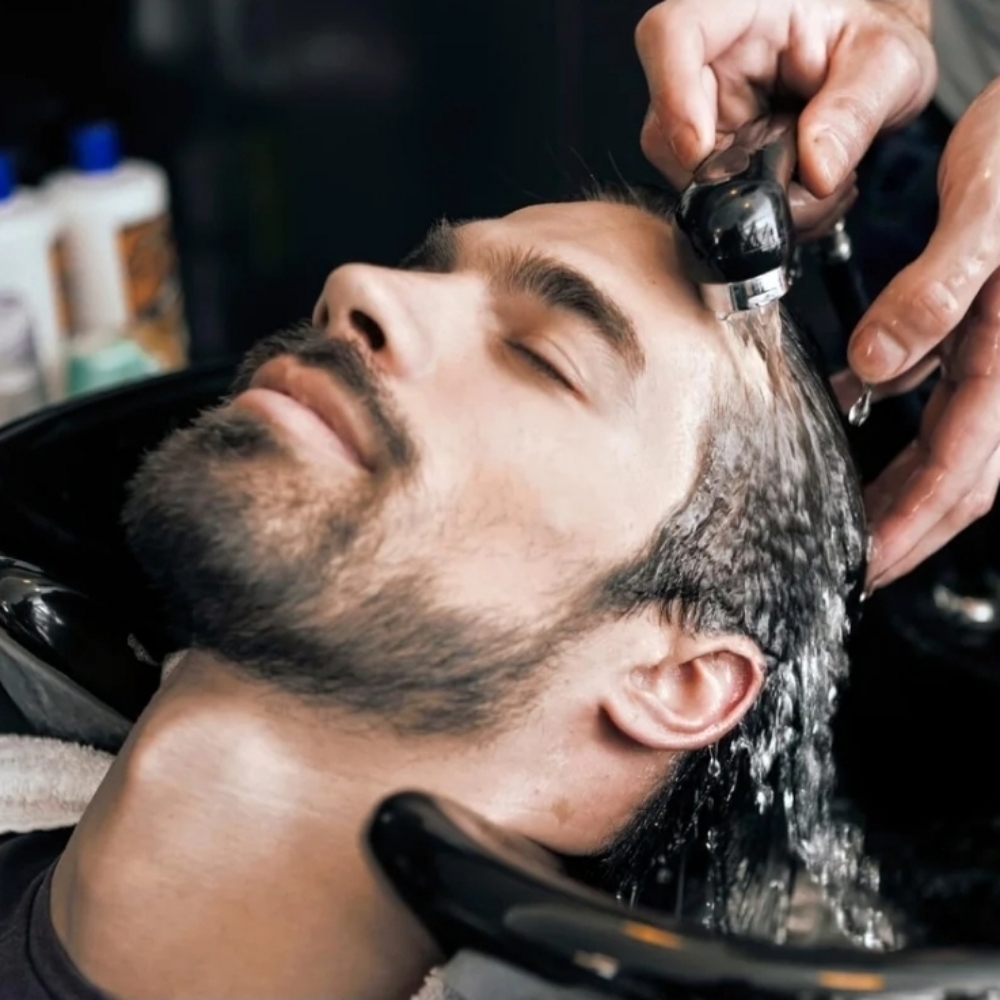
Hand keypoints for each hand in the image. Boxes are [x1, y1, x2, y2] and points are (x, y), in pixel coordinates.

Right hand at [635, 0, 935, 234]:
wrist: (873, 69)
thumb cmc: (872, 43)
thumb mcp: (889, 64)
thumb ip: (855, 112)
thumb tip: (816, 174)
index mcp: (740, 9)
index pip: (672, 35)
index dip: (672, 95)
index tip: (701, 151)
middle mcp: (707, 61)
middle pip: (667, 128)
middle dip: (732, 179)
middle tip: (804, 191)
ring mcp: (701, 112)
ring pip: (687, 176)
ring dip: (753, 203)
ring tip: (819, 191)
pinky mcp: (710, 153)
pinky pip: (713, 198)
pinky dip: (761, 211)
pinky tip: (805, 196)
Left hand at [844, 78, 999, 587]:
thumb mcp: (984, 212)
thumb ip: (931, 295)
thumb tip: (873, 369)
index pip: (957, 470)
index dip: (907, 526)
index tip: (863, 564)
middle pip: (958, 479)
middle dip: (906, 531)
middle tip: (853, 565)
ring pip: (951, 448)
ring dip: (903, 489)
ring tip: (853, 514)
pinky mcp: (986, 329)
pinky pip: (944, 399)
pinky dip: (903, 423)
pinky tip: (857, 412)